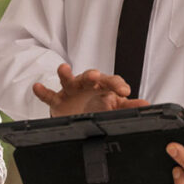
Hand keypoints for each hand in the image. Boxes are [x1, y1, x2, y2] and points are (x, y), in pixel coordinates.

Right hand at [32, 63, 150, 116]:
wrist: (77, 115)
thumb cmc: (97, 106)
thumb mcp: (114, 107)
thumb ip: (129, 106)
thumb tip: (147, 105)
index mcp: (103, 87)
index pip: (112, 82)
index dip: (118, 85)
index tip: (125, 92)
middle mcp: (87, 86)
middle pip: (90, 77)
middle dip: (92, 76)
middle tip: (96, 76)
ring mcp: (71, 92)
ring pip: (68, 81)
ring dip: (65, 74)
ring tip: (63, 69)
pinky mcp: (57, 101)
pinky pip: (49, 96)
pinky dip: (42, 92)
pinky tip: (37, 87)